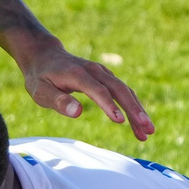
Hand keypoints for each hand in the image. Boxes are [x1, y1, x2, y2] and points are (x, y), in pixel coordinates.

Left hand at [17, 42, 153, 141]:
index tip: (120, 121)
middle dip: (134, 109)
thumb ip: (57, 100)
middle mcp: (95, 71)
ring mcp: (102, 73)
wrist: (44, 55)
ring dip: (138, 111)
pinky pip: (123, 92)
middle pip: (119, 89)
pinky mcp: (106, 78)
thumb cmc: (40, 77)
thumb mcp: (40, 90)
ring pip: (125, 91)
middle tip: (147, 129)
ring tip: (148, 132)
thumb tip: (77, 112)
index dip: (109, 105)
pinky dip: (133, 107)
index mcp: (78, 74)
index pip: (97, 90)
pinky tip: (139, 124)